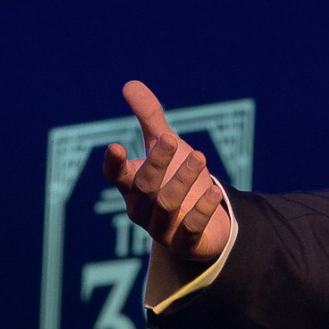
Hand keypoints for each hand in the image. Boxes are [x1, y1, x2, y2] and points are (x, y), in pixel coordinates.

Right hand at [103, 81, 232, 264]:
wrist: (202, 224)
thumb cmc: (176, 179)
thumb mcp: (165, 147)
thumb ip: (149, 118)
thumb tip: (130, 84)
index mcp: (131, 185)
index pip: (116, 176)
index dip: (114, 164)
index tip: (116, 147)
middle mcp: (141, 208)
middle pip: (144, 188)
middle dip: (157, 164)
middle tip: (173, 140)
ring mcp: (162, 228)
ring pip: (167, 206)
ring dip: (181, 181)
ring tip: (199, 158)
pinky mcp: (185, 244)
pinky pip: (189, 229)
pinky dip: (201, 211)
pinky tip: (214, 192)